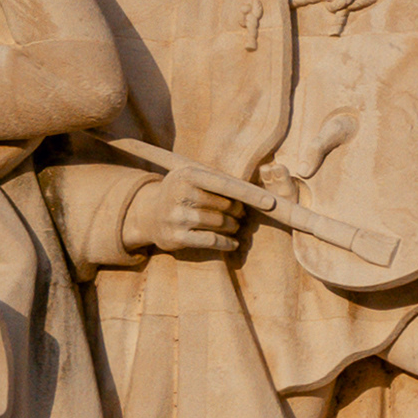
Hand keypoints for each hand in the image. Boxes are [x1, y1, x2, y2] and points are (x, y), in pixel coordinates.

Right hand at [123, 169, 247, 259]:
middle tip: (240, 213)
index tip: (269, 203)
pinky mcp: (176, 237)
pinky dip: (226, 243)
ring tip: (234, 225)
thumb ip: (221, 179)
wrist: (148, 214)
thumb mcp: (194, 176)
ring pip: (220, 223)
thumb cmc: (183, 191)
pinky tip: (233, 243)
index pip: (225, 184)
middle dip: (238, 210)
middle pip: (225, 205)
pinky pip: (211, 241)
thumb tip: (257, 190)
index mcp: (187, 174)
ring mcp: (176, 217)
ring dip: (233, 226)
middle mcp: (179, 194)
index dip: (248, 194)